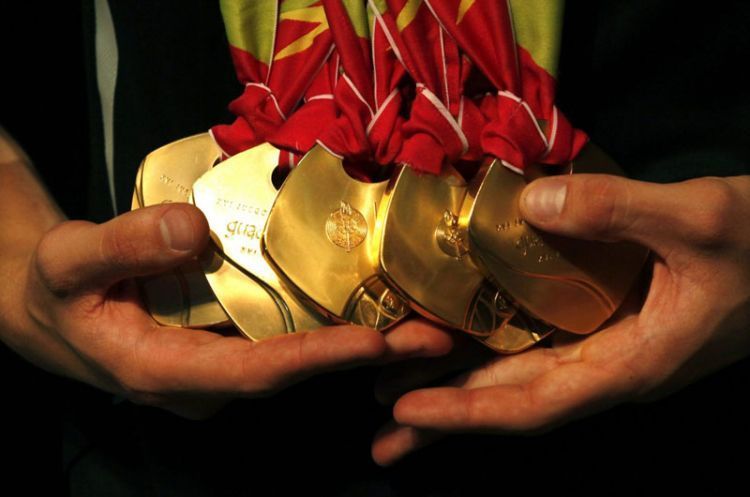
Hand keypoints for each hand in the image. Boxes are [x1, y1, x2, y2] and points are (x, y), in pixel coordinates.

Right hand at [0, 203, 438, 418]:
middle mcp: (203, 382)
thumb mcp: (68, 260)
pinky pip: (284, 339)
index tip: (374, 342)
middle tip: (436, 338)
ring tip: (425, 325)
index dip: (314, 359)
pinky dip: (330, 327)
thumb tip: (192, 228)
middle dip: (365, 356)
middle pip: (293, 371)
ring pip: (296, 358)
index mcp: (164, 372)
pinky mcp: (226, 347)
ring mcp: (219, 367)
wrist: (49, 308)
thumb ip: (122, 245)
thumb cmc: (55, 289)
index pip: (253, 372)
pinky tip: (373, 306)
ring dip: (361, 344)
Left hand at [372, 174, 749, 464]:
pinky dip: (492, 349)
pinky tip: (458, 341)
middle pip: (515, 401)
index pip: (535, 404)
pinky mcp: (607, 324)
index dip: (468, 412)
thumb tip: (531, 203)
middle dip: (448, 416)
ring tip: (397, 395)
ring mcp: (608, 348)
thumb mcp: (698, 219)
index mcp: (631, 365)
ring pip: (521, 376)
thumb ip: (619, 211)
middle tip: (381, 423)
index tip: (407, 412)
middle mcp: (610, 368)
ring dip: (461, 386)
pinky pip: (538, 344)